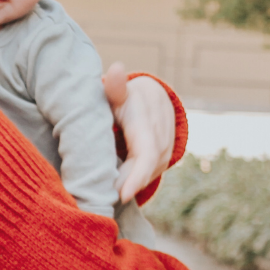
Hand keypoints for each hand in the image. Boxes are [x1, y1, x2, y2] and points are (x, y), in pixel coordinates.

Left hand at [103, 62, 176, 203]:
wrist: (151, 96)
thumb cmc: (123, 96)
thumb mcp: (117, 91)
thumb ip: (115, 87)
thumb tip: (115, 69)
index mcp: (146, 118)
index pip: (146, 154)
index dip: (136, 177)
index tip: (122, 195)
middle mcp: (161, 134)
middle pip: (146, 168)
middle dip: (126, 185)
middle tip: (102, 199)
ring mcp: (166, 146)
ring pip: (149, 173)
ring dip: (129, 184)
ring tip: (106, 195)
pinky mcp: (165, 156)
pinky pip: (150, 173)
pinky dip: (134, 181)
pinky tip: (116, 188)